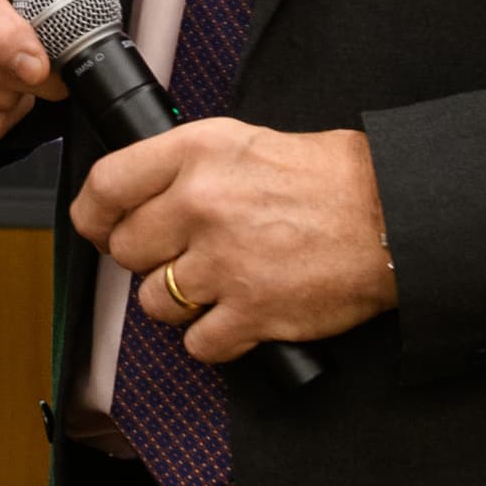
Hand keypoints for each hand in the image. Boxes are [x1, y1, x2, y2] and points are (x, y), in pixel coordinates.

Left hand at [71, 118, 398, 361]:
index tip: (98, 228)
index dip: (93, 215)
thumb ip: (186, 167)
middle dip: (149, 258)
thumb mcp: (243, 142)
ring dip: (180, 301)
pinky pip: (197, 342)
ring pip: (154, 301)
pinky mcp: (250, 312)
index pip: (105, 186)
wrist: (392, 216)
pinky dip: (214, 337)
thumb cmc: (328, 179)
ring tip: (218, 284)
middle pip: (125, 250)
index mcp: (196, 153)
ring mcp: (223, 261)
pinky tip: (237, 315)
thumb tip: (139, 198)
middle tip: (183, 255)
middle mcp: (201, 204)